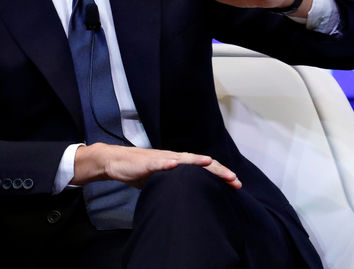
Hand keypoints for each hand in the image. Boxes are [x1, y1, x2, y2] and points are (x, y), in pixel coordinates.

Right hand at [73, 143, 241, 188]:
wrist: (117, 162)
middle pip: (200, 162)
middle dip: (218, 170)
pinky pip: (158, 162)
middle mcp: (174, 158)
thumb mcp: (164, 180)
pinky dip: (167, 163)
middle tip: (234, 179)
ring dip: (197, 161)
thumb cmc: (141, 171)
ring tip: (210, 163)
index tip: (236, 184)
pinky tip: (174, 164)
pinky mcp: (147, 162)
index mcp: (180, 163)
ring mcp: (162, 158)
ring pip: (183, 159)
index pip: (205, 168)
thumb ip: (179, 183)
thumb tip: (197, 195)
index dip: (221, 175)